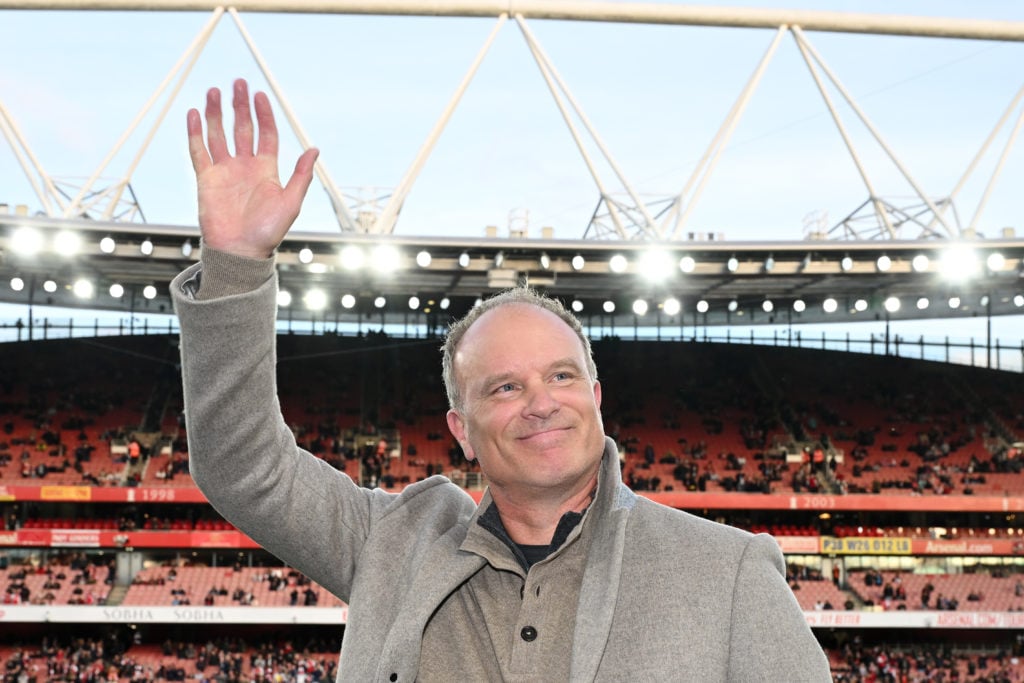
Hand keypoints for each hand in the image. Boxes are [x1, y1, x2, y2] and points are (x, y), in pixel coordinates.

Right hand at [187, 78, 318, 258]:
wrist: (241, 251)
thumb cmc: (268, 231)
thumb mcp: (291, 202)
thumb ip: (300, 175)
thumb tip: (315, 149)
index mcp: (267, 169)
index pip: (266, 134)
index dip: (263, 114)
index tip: (259, 94)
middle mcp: (245, 166)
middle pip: (242, 128)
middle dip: (240, 106)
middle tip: (237, 83)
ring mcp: (225, 171)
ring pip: (219, 135)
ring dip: (216, 113)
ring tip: (214, 91)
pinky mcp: (206, 179)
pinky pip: (199, 151)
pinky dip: (195, 133)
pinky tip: (195, 114)